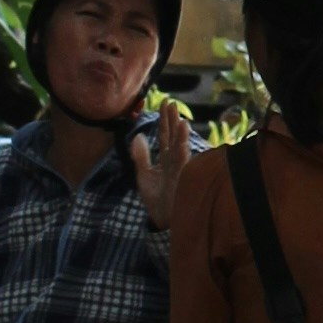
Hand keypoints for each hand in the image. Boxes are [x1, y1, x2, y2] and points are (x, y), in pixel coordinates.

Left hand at [127, 98, 191, 232]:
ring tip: (180, 119)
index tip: (165, 103)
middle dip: (172, 120)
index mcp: (165, 159)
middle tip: (170, 103)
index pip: (165, 135)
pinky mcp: (180, 177)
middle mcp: (174, 160)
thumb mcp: (143, 175)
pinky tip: (183, 140)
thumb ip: (141, 156)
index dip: (164, 120)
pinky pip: (182, 161)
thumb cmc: (155, 198)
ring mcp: (179, 168)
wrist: (161, 219)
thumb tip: (140, 135)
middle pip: (173, 136)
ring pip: (180, 147)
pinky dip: (183, 148)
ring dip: (180, 134)